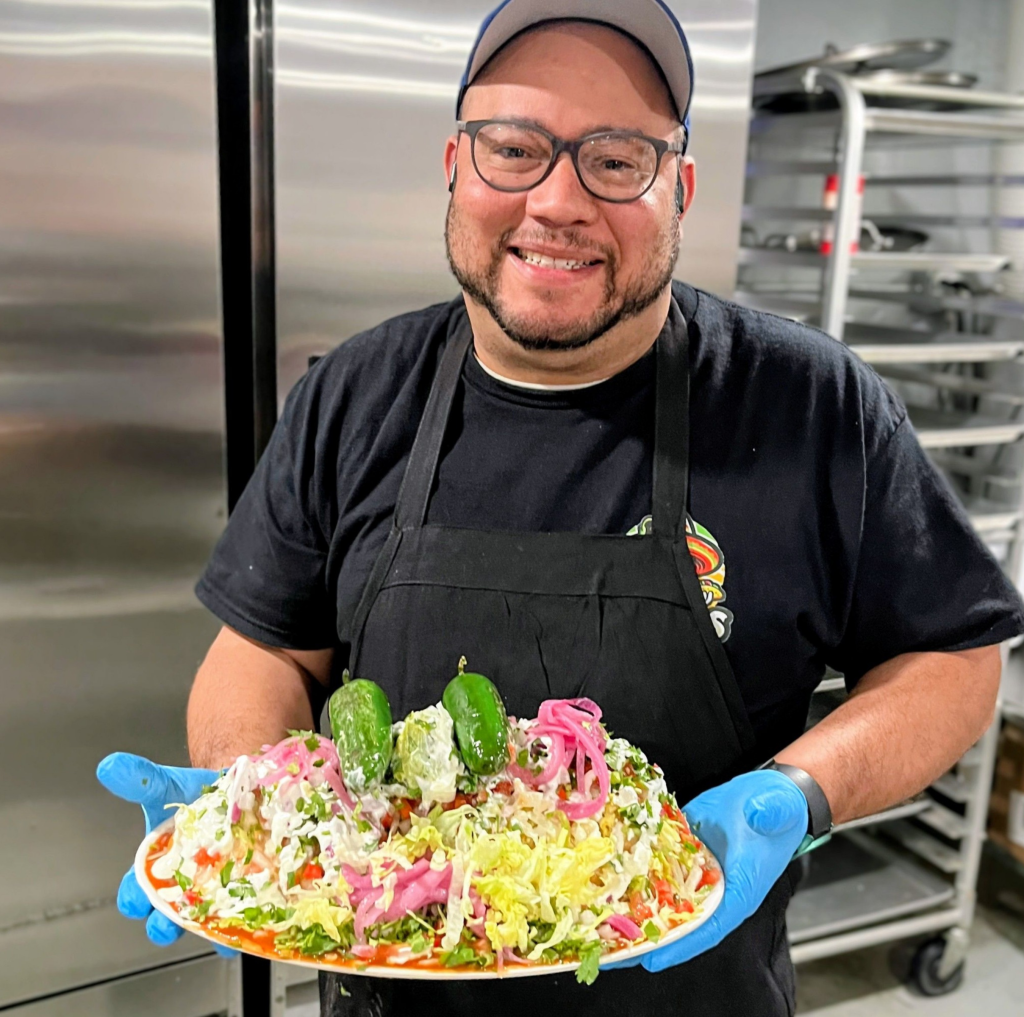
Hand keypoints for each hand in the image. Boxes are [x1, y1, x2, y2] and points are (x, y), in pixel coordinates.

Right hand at [96, 752, 234, 955]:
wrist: (241, 788)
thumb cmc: (197, 795)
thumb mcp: (168, 786)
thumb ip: (141, 780)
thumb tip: (109, 766)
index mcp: (155, 870)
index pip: (134, 895)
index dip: (134, 900)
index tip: (137, 898)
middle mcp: (181, 889)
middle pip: (164, 921)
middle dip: (165, 925)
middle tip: (171, 921)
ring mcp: (213, 895)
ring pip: (203, 927)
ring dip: (208, 932)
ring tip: (217, 932)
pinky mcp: (245, 895)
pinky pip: (241, 921)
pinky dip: (245, 926)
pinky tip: (252, 925)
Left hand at [608, 769, 807, 971]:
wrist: (773, 792)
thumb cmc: (778, 810)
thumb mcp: (775, 811)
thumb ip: (768, 814)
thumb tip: (760, 813)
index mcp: (738, 891)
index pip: (707, 927)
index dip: (677, 944)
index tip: (647, 959)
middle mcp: (714, 887)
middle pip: (677, 919)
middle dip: (644, 931)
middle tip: (608, 943)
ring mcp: (698, 870)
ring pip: (663, 895)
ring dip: (634, 903)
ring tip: (599, 913)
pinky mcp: (686, 850)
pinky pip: (659, 865)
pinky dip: (636, 870)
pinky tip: (609, 870)